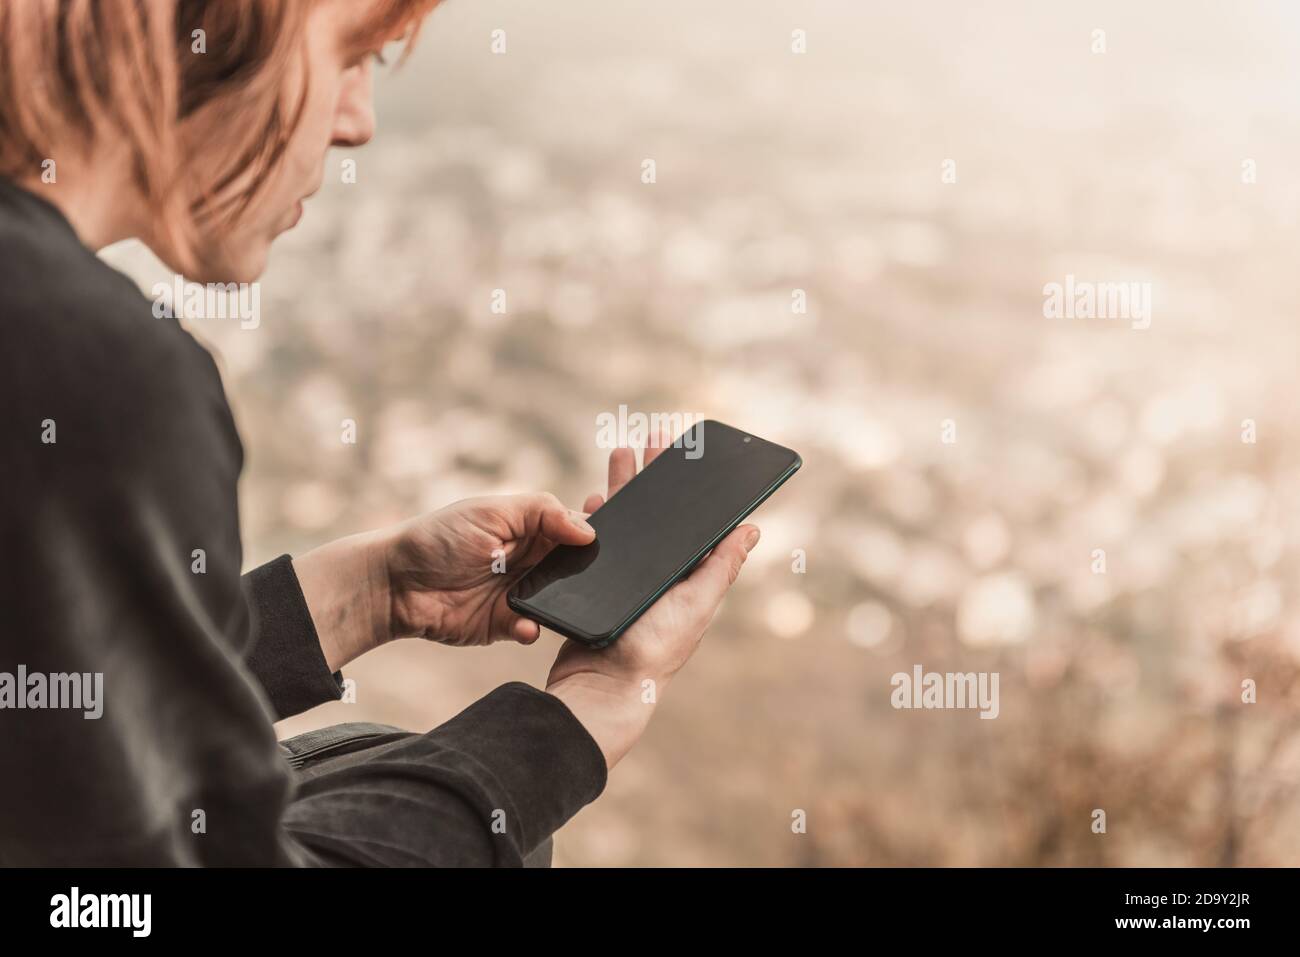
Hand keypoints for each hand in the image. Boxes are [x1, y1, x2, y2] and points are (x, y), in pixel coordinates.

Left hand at [292, 493, 594, 669]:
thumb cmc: (438, 537)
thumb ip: (542, 513)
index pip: (574, 529)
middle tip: (599, 579)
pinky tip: (526, 625)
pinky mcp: (504, 623)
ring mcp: (519, 592)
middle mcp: (529, 559)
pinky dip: (532, 627)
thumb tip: (588, 530)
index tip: (612, 542)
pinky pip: (531, 627)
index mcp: (529, 527)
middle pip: (573, 568)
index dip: (593, 535)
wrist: (394, 584)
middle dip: (585, 574)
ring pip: (558, 601)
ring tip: (563, 603)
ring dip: (563, 603)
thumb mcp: (491, 511)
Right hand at [546, 428, 759, 769]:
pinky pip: (596, 544)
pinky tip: (592, 500)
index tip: (688, 453)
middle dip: (653, 475)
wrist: (601, 685)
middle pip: (657, 515)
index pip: (691, 521)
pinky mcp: (596, 586)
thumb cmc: (653, 649)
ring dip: (623, 488)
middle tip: (653, 435)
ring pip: (626, 523)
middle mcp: (658, 575)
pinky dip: (595, 520)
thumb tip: (752, 527)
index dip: (689, 487)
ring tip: (619, 452)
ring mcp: (625, 580)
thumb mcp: (695, 604)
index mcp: (686, 576)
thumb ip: (721, 566)